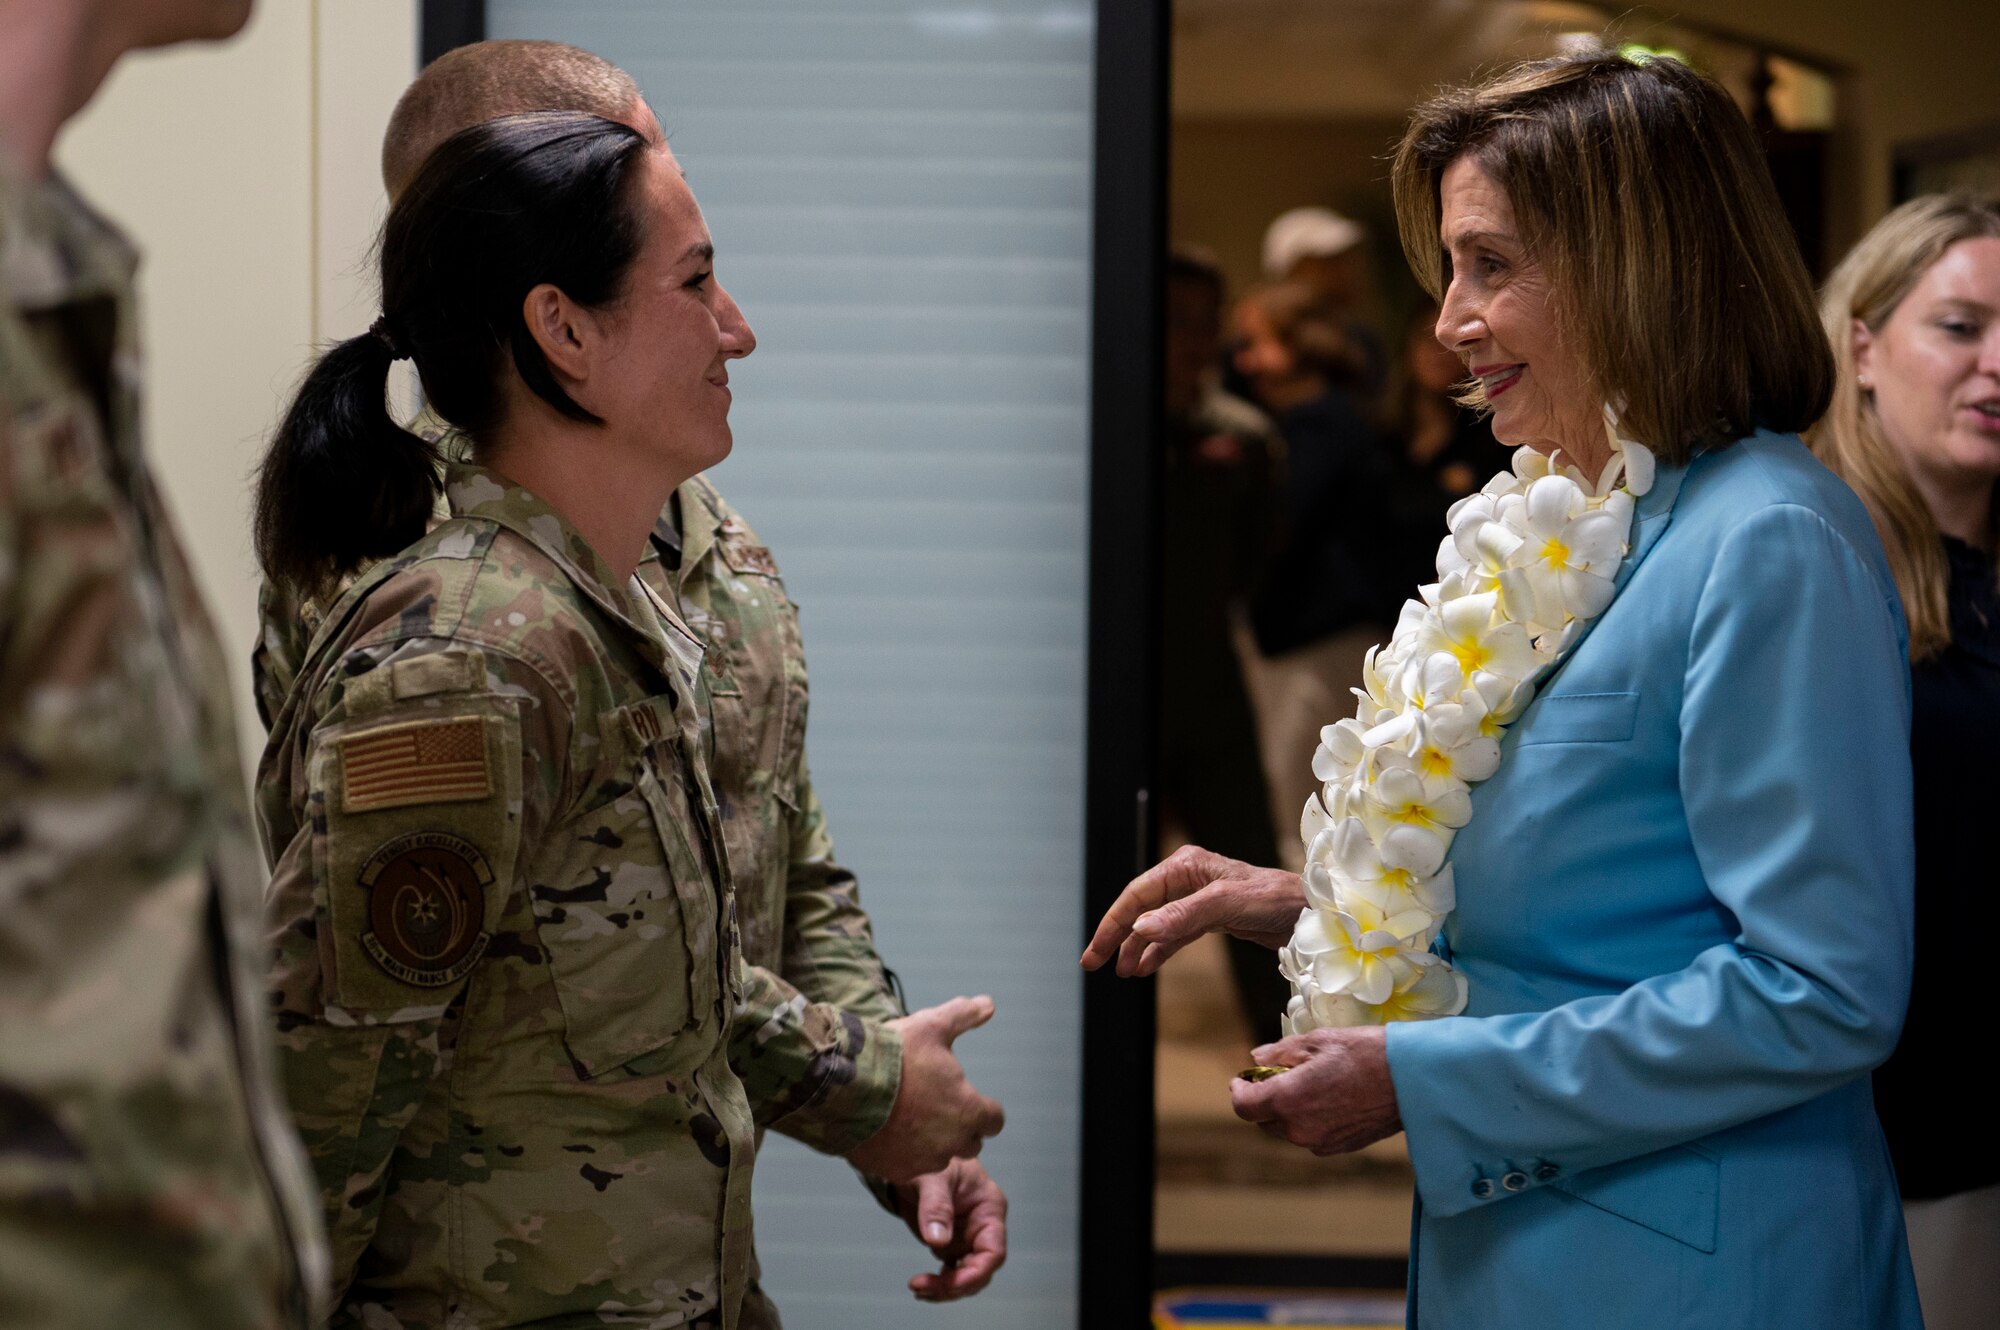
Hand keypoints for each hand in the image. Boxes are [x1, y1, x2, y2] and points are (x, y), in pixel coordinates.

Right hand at [845, 996, 1005, 1183]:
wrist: (842, 1087)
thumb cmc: (893, 1055)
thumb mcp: (932, 1026)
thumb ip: (964, 1016)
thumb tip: (989, 1003)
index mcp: (968, 1110)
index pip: (994, 1121)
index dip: (984, 1108)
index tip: (967, 1097)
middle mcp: (952, 1143)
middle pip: (971, 1143)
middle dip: (961, 1127)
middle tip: (938, 1106)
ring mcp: (922, 1161)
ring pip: (940, 1157)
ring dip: (933, 1143)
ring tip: (910, 1117)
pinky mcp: (895, 1171)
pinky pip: (909, 1167)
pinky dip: (904, 1153)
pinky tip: (889, 1131)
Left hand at [894, 1158, 1007, 1300]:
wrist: (912, 1157)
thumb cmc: (931, 1159)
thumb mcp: (932, 1177)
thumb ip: (936, 1207)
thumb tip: (937, 1241)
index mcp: (989, 1208)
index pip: (993, 1251)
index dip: (975, 1273)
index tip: (951, 1284)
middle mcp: (983, 1227)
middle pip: (980, 1270)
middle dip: (954, 1285)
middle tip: (922, 1286)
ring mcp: (968, 1238)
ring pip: (966, 1276)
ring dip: (944, 1289)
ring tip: (918, 1287)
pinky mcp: (952, 1244)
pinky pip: (952, 1273)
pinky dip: (938, 1283)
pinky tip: (921, 1285)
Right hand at [1080, 844, 1305, 977]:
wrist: (1314, 913)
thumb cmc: (1278, 899)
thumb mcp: (1228, 905)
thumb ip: (1183, 916)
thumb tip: (1140, 930)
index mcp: (1187, 866)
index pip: (1137, 895)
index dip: (1113, 924)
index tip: (1095, 953)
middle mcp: (1189, 879)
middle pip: (1141, 908)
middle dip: (1117, 936)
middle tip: (1093, 963)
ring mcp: (1199, 899)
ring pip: (1155, 924)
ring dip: (1137, 947)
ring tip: (1122, 971)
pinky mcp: (1212, 918)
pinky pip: (1175, 935)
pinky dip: (1159, 951)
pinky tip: (1146, 966)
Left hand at [1229, 1025, 1400, 1155]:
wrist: (1411, 1080)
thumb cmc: (1365, 1053)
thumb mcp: (1318, 1041)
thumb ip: (1281, 1053)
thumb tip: (1256, 1058)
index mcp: (1287, 1099)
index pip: (1243, 1106)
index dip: (1239, 1091)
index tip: (1243, 1078)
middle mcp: (1299, 1128)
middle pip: (1264, 1120)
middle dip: (1264, 1099)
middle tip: (1278, 1075)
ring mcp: (1319, 1142)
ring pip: (1288, 1130)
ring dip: (1288, 1110)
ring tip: (1308, 1084)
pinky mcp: (1339, 1148)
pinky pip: (1311, 1136)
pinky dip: (1309, 1120)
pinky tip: (1328, 1099)